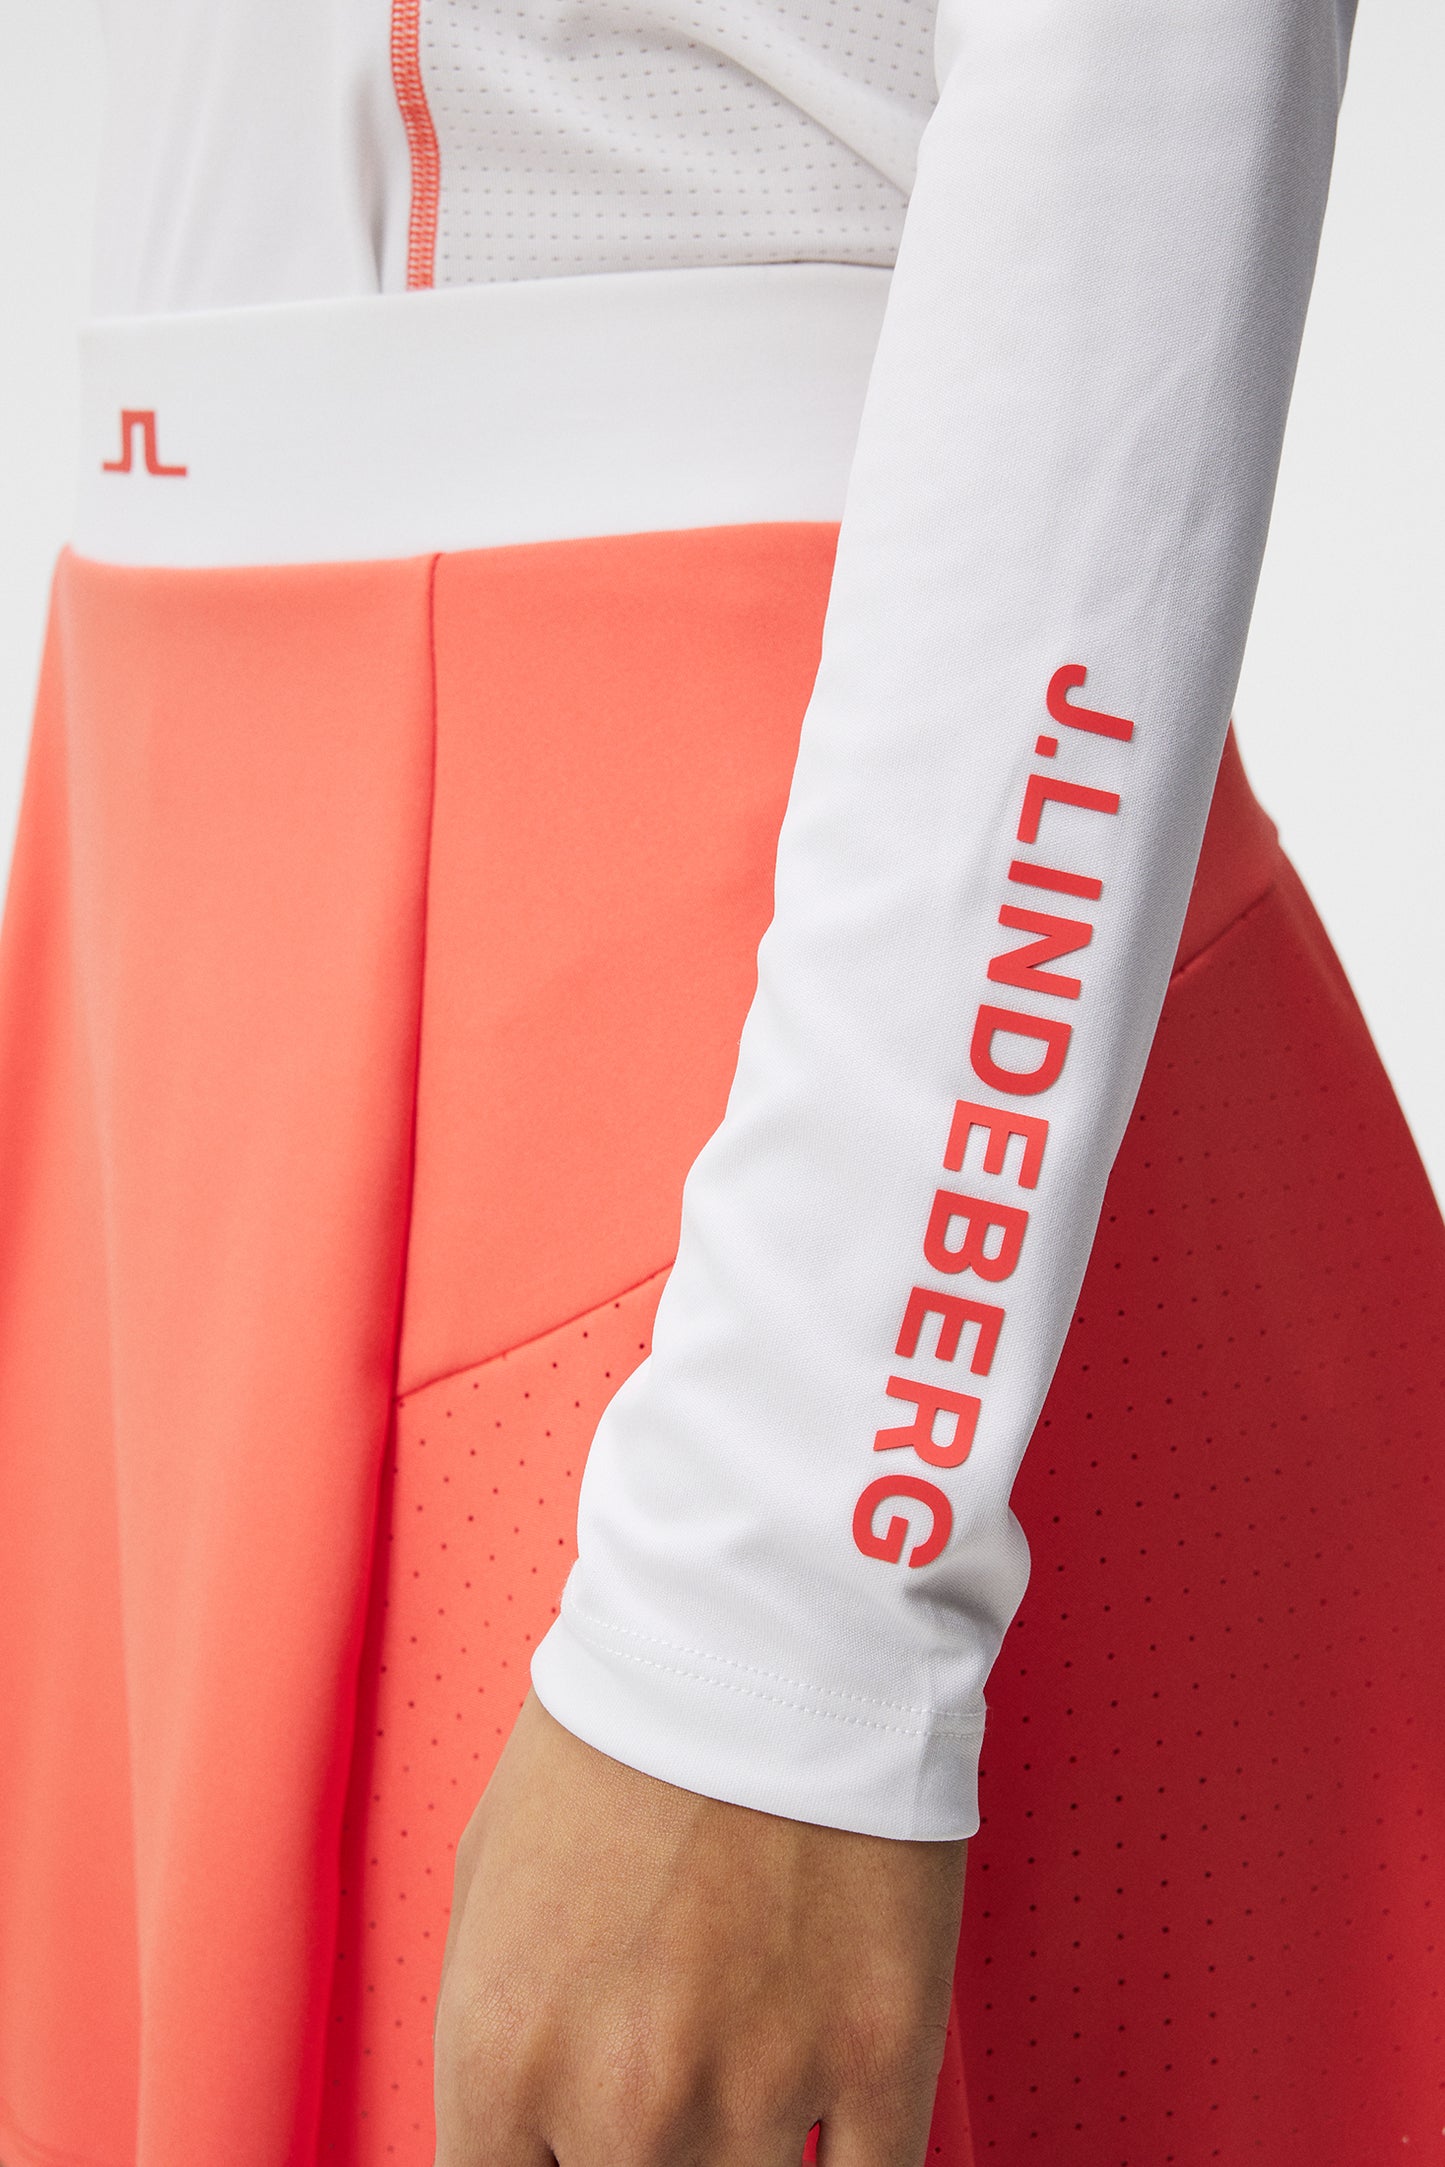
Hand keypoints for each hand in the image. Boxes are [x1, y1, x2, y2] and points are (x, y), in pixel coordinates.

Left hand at [434, 1690, 965, 2165]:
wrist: (767, 1622)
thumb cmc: (620, 1729)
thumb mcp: (487, 1878)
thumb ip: (494, 2044)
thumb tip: (519, 2142)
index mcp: (500, 2055)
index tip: (573, 2148)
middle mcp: (622, 2104)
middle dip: (635, 2160)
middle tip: (662, 2089)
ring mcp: (760, 2091)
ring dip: (738, 2156)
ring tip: (743, 2064)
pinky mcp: (882, 2058)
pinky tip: (827, 2131)